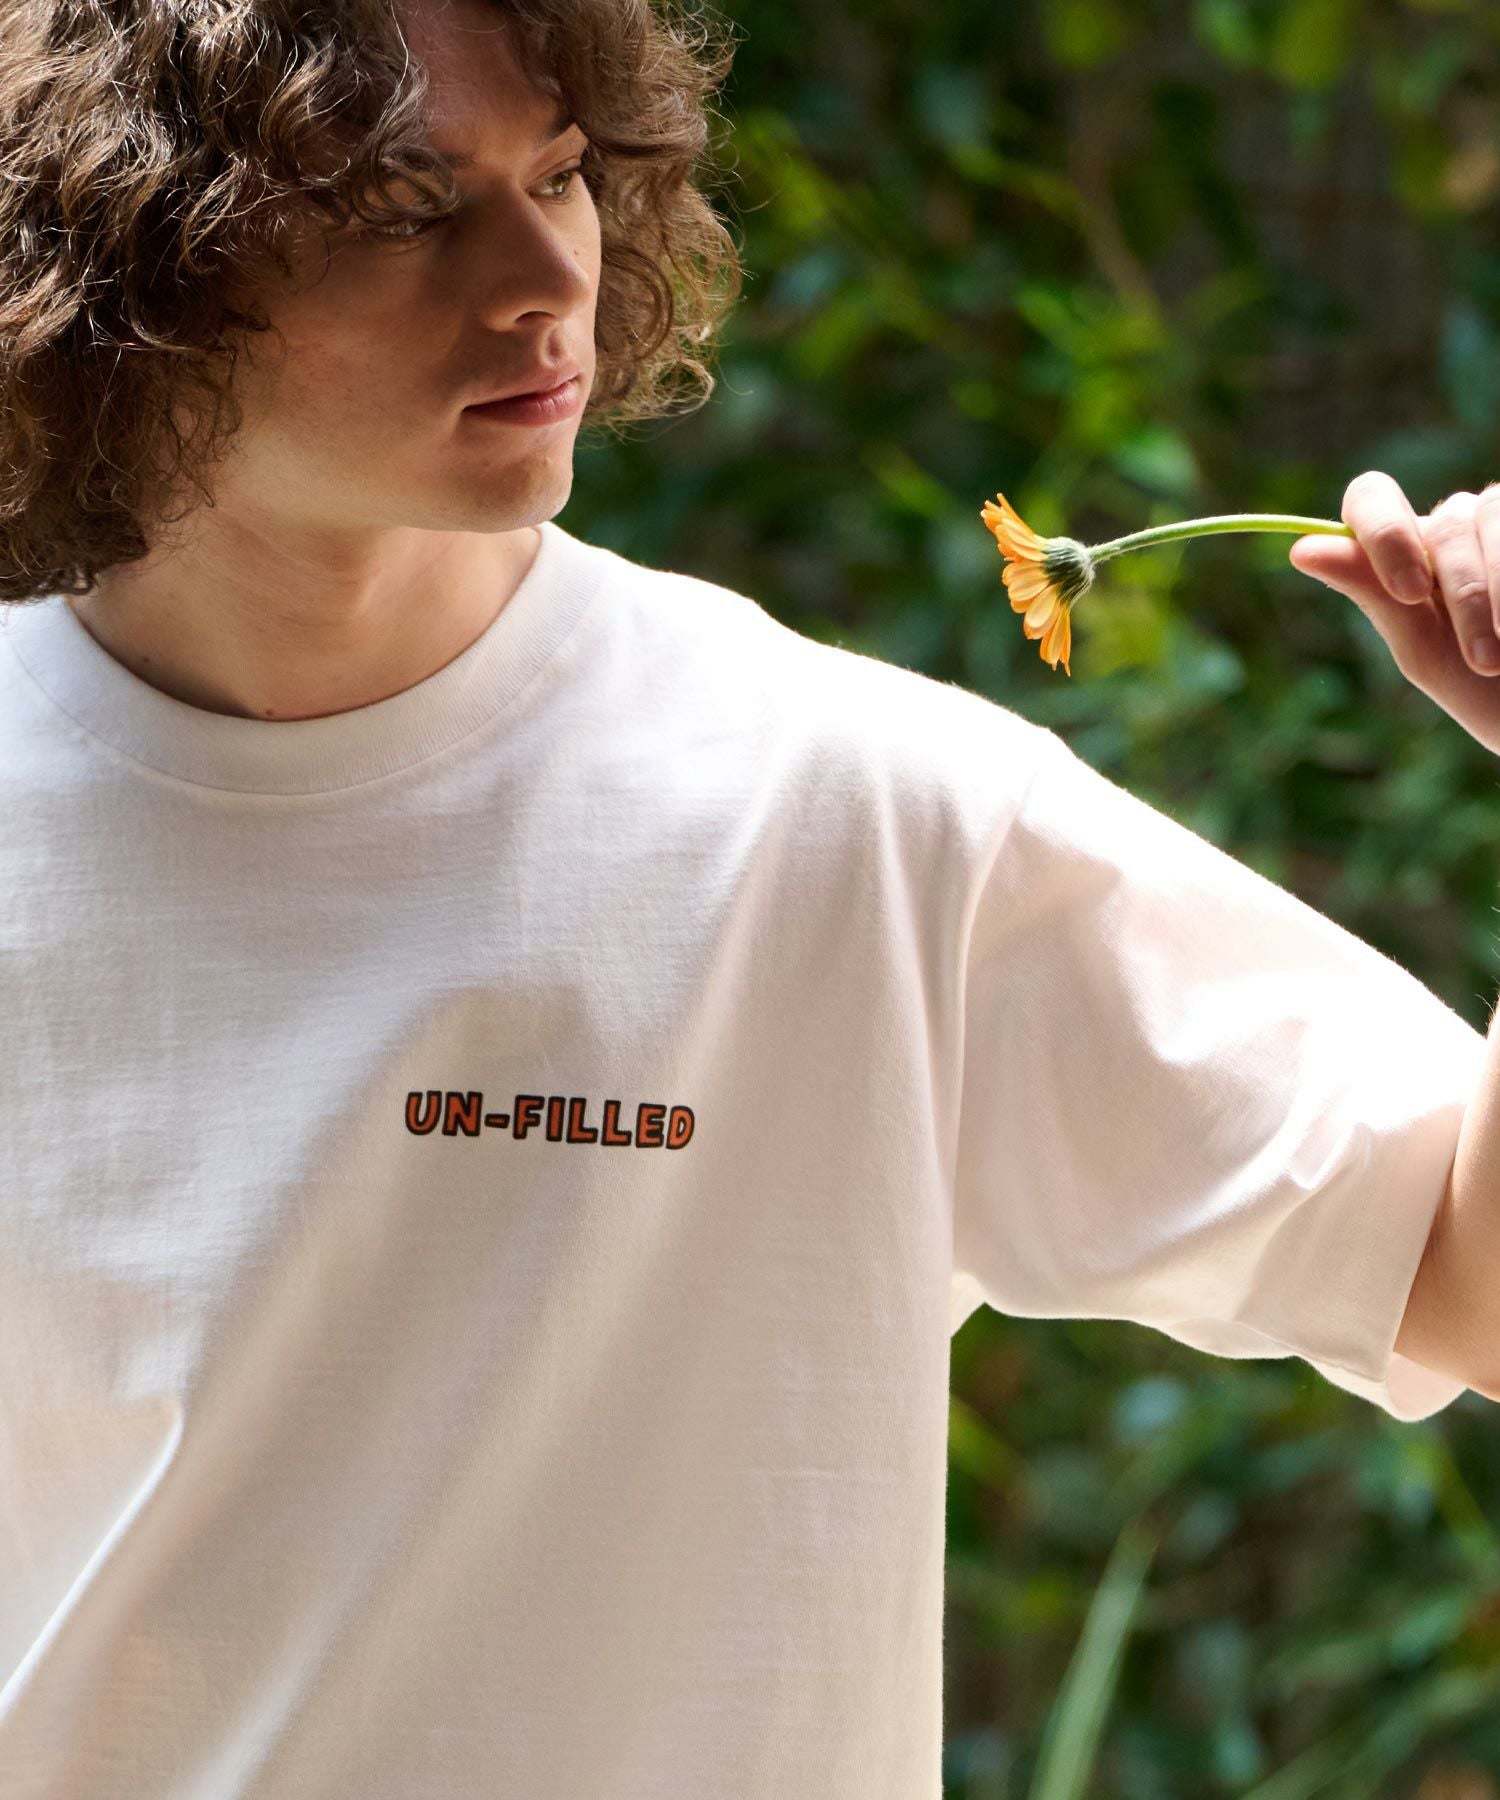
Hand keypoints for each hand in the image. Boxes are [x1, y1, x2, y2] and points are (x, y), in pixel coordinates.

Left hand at [1288, 472, 1499, 754]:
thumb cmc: (1479, 685)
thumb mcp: (1424, 649)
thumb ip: (1374, 595)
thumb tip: (1301, 550)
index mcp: (1400, 551)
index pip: (1370, 497)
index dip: (1384, 533)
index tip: (1409, 594)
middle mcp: (1447, 525)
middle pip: (1444, 523)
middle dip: (1463, 594)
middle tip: (1479, 659)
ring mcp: (1496, 519)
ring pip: (1487, 515)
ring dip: (1494, 592)